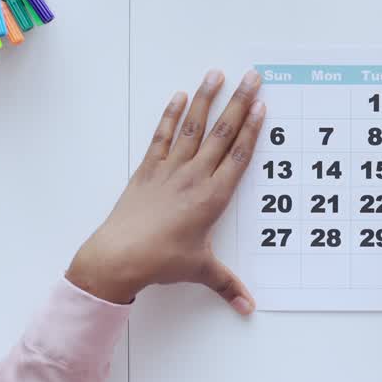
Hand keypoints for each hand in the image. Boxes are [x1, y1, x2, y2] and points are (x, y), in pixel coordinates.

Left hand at [66, 69, 263, 312]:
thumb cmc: (161, 261)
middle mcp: (195, 176)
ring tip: (216, 74)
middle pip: (223, 133)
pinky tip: (179, 97)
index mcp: (213, 197)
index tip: (262, 105)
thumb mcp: (199, 270)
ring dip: (206, 98)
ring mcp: (170, 169)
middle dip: (239, 102)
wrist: (119, 256)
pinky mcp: (147, 169)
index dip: (252, 128)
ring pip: (193, 127)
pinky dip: (170, 115)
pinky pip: (162, 136)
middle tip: (251, 77)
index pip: (239, 155)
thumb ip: (227, 285)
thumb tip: (248, 307)